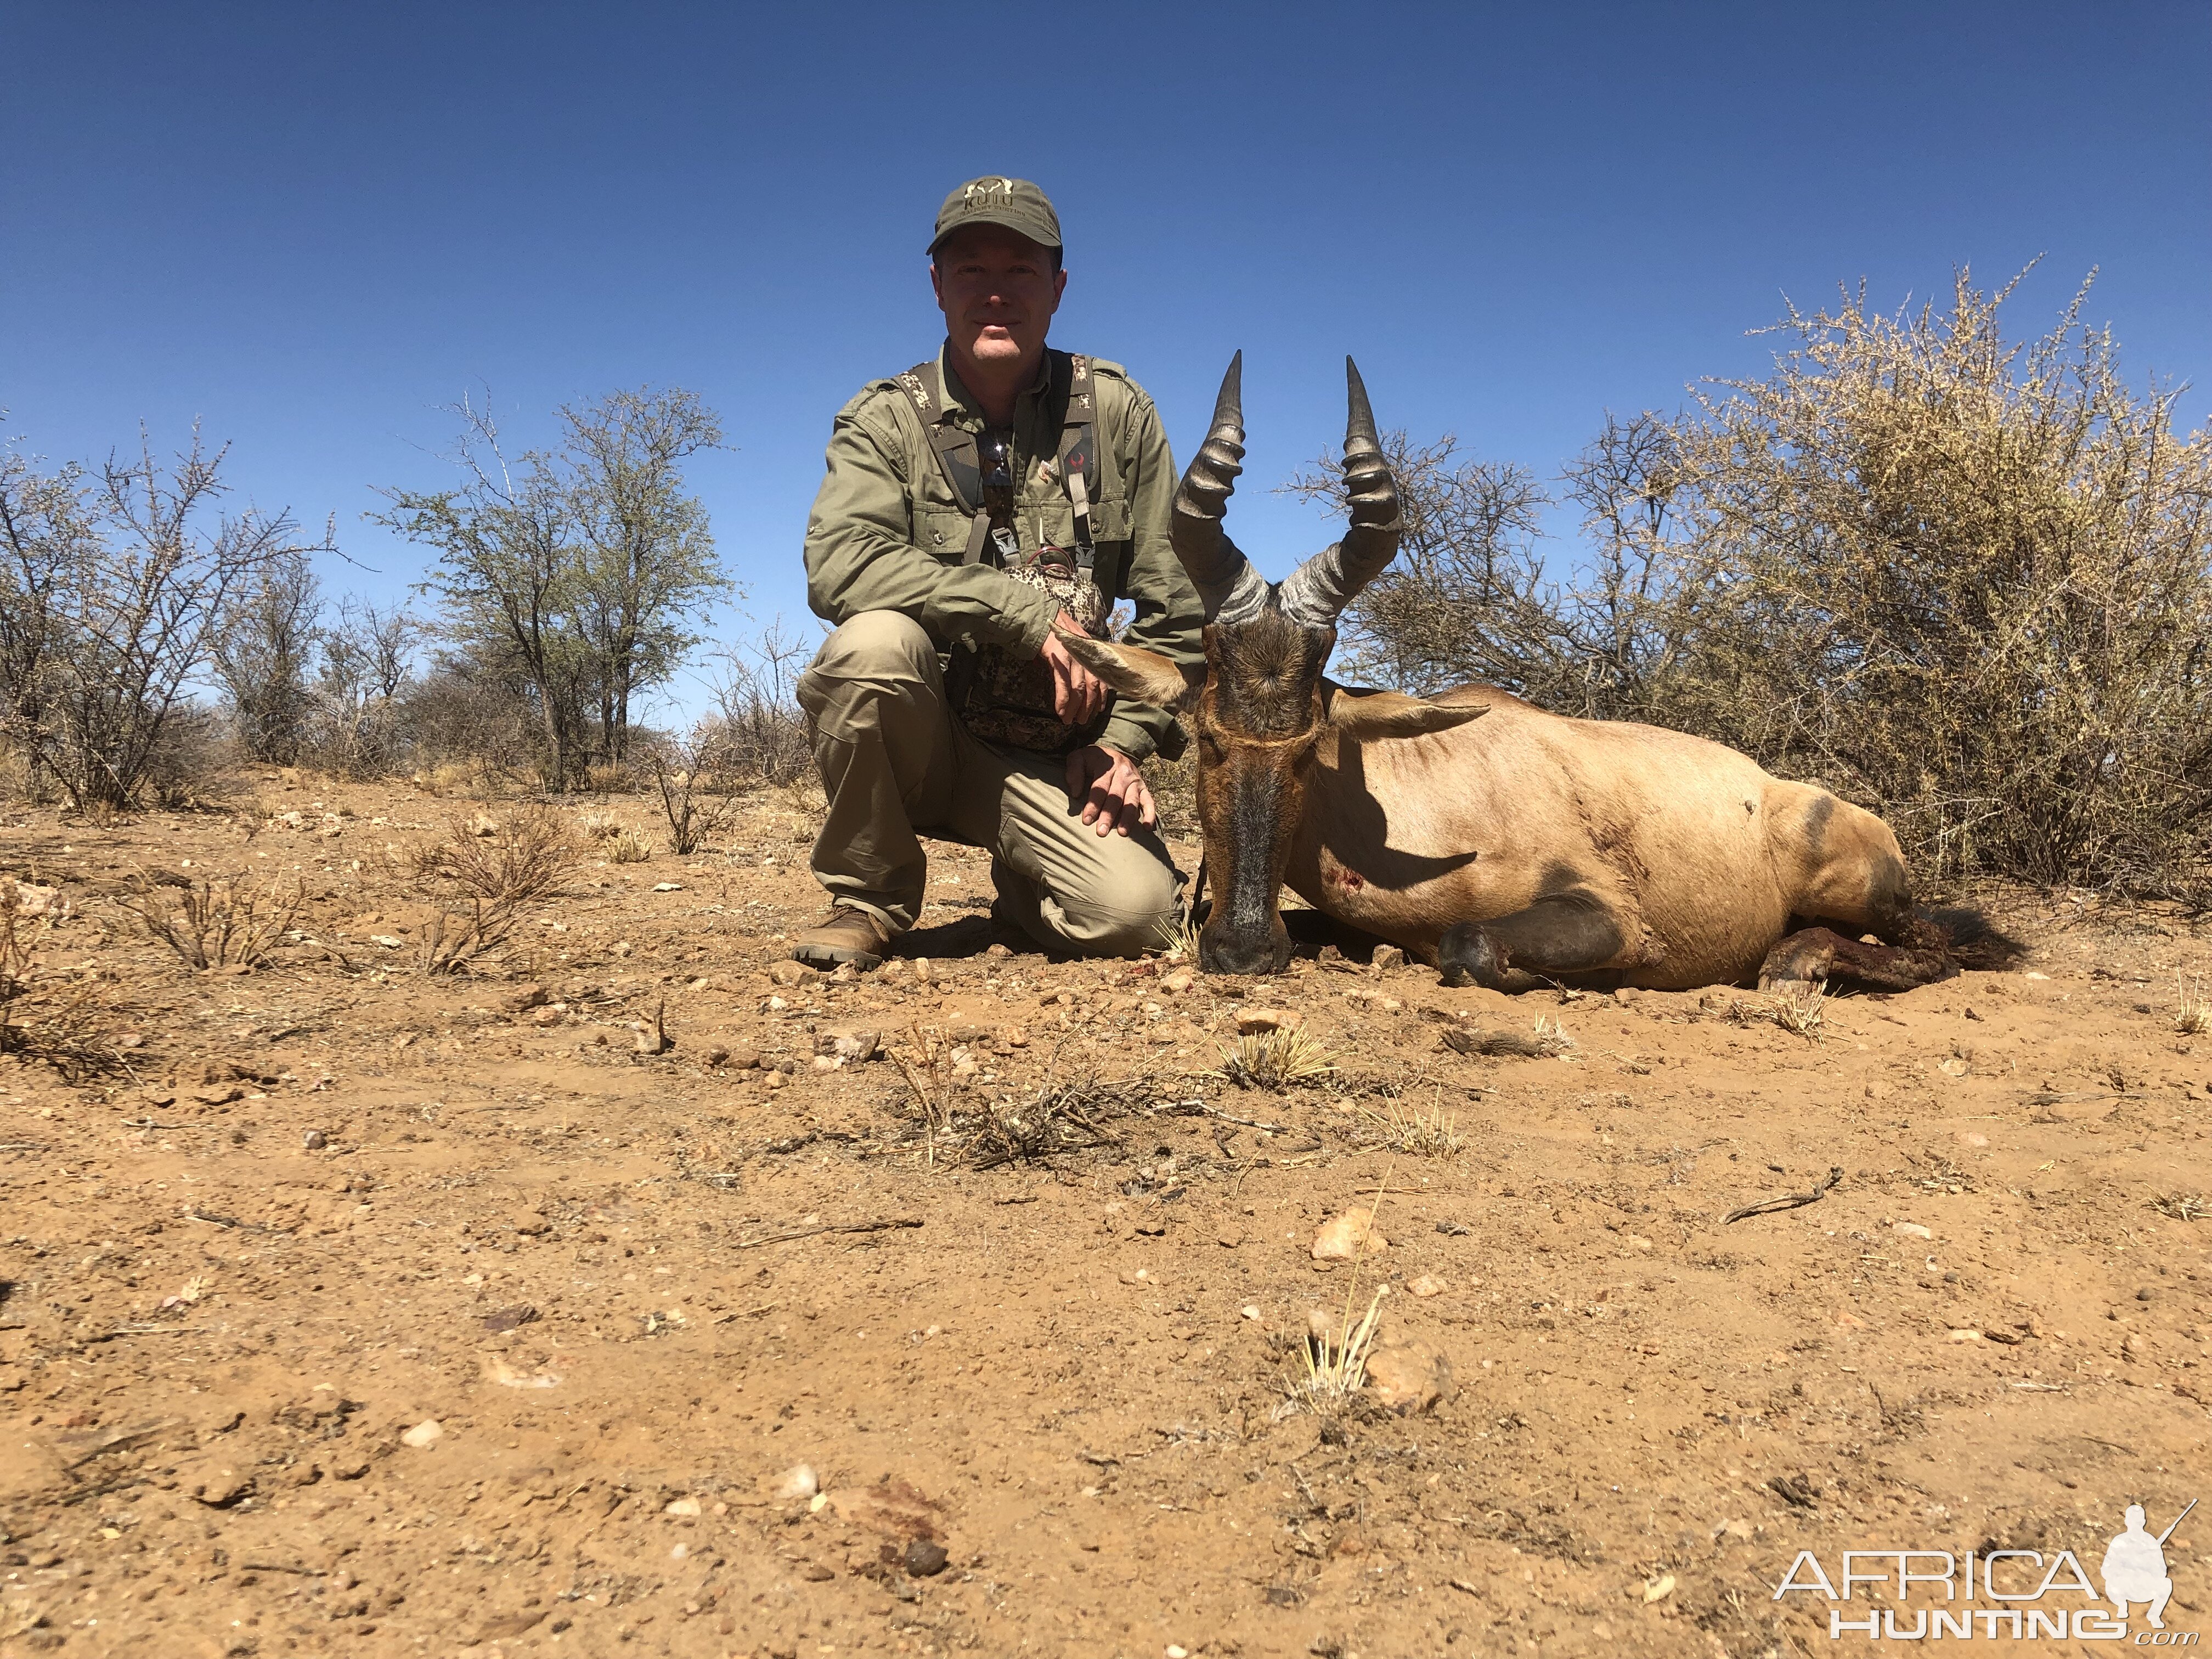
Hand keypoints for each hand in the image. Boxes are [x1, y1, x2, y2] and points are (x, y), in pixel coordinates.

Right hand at [1038, 609, 1108, 725]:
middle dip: (1088, 707)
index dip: (1101, 697)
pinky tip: (1060, 711)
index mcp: (1091, 654)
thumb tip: (1082, 681)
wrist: (1041, 619)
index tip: (1098, 710)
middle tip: (1082, 721)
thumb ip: (1081, 660)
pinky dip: (1063, 700)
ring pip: (1079, 688)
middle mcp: (1086, 656)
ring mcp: (1073, 658)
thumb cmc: (1057, 633)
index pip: (1102, 678)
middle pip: (1092, 687)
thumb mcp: (1075, 645)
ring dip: (1076, 707)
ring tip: (1070, 720)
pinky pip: (1063, 684)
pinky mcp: (1059, 660)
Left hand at [1065, 744, 1155, 837]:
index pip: (1099, 787)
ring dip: (1127, 818)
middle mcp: (1123, 772)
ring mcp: (1135, 781)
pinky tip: (1147, 828)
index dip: (1093, 804)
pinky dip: (1150, 814)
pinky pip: (1149, 801)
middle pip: (1116, 796)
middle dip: (1109, 815)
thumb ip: (1074, 772)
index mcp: (1107, 765)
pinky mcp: (1143, 788)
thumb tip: (1075, 793)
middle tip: (1102, 832)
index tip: (1087, 820)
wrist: (1113, 754)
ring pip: (1132, 801)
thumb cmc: (1093, 761)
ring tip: (1122, 833)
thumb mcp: (1078, 758)